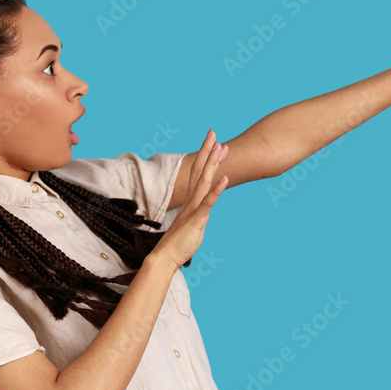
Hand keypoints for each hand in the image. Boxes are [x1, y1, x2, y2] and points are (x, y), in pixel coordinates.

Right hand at [150, 130, 228, 270]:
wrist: (165, 257)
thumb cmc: (179, 244)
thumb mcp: (194, 226)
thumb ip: (200, 216)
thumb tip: (205, 212)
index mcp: (192, 201)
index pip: (200, 175)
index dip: (208, 159)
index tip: (216, 145)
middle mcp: (192, 200)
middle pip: (200, 170)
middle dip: (207, 151)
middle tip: (213, 132)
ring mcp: (194, 208)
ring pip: (204, 181)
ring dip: (212, 163)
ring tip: (220, 146)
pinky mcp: (197, 219)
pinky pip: (208, 202)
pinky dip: (217, 190)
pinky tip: (225, 177)